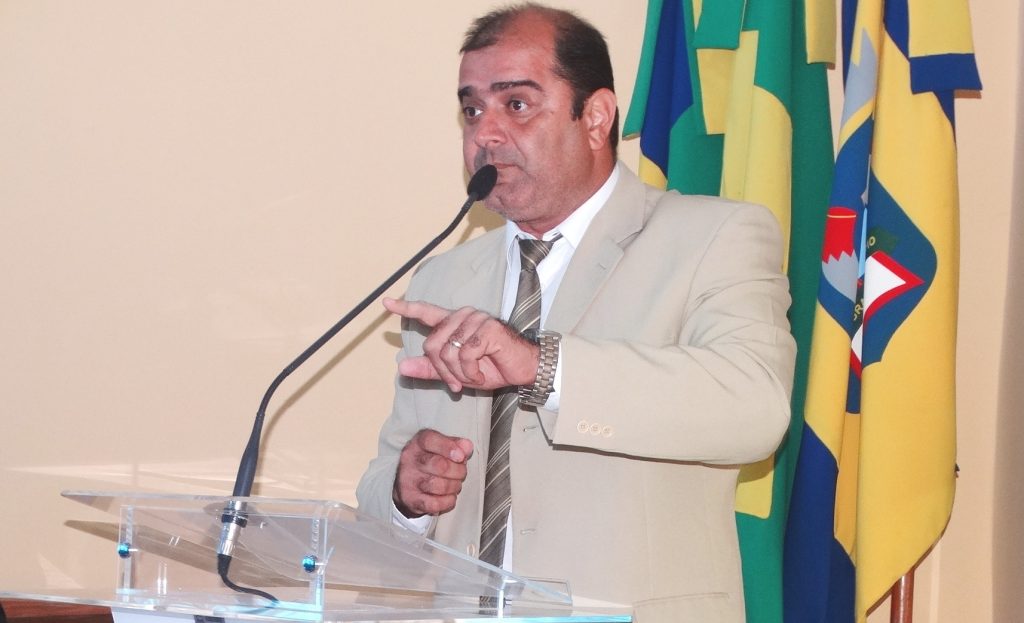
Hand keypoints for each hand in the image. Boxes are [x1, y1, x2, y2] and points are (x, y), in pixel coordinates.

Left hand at [384, 297, 538, 392]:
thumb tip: (402, 366)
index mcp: (454, 323)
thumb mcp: (456, 373)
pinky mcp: (487, 330)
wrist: (523, 370)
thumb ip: (431, 369)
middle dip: (442, 371)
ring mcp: (476, 320)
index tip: (386, 303)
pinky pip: (465, 356)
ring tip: (473, 377)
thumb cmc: (492, 368)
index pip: (426, 312)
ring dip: (458, 374)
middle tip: (456, 384)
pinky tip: (482, 374)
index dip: (405, 308)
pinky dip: (471, 373)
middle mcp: (463, 316)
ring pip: (447, 352)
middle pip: (432, 345)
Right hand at [393, 429, 473, 516]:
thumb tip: (467, 446)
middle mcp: (410, 460)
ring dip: (454, 486)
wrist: (407, 483)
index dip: (448, 448)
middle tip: (462, 473)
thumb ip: (456, 444)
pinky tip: (449, 496)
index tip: (461, 456)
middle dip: (458, 471)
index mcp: (418, 442)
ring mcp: (408, 480)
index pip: (430, 440)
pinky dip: (448, 501)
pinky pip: (435, 504)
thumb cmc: (430, 461)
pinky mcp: (411, 499)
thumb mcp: (442, 447)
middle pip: (440, 465)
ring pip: (439, 486)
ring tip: (455, 484)